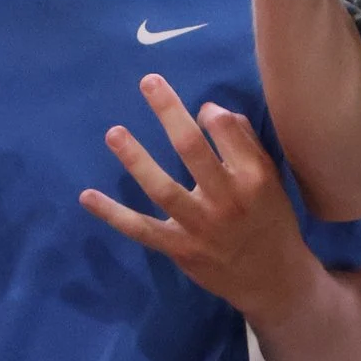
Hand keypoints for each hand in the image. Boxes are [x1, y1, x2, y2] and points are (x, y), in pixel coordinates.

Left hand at [80, 74, 317, 323]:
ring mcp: (199, 226)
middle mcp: (226, 198)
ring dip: (135, 159)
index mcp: (253, 176)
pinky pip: (141, 229)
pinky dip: (112, 214)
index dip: (209, 112)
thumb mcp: (271, 180)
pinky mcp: (179, 248)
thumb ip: (246, 144)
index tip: (202, 110)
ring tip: (114, 132)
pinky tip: (87, 196)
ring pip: (162, 188)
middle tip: (148, 81)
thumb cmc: (271, 219)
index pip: (226, 130)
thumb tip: (212, 111)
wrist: (272, 279)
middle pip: (192, 148)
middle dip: (169, 112)